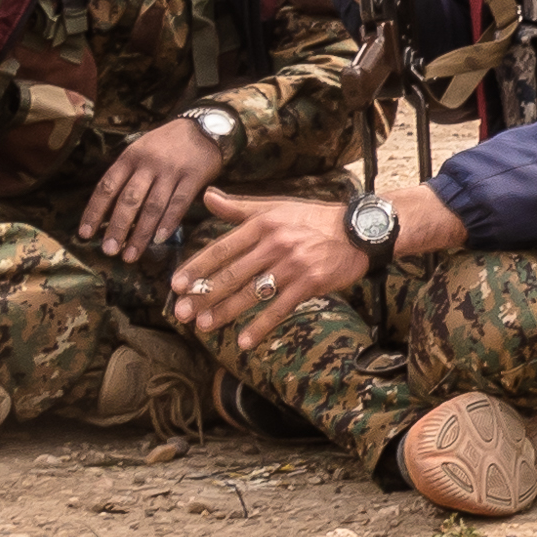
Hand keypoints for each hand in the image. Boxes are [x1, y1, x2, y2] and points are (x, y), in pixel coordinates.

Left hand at [78, 114, 226, 261]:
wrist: (204, 128)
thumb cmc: (166, 144)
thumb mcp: (140, 149)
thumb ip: (127, 174)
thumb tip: (107, 210)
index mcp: (130, 157)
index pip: (107, 186)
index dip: (94, 211)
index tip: (85, 234)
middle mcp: (149, 164)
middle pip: (129, 200)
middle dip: (117, 227)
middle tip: (109, 250)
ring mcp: (171, 171)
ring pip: (153, 206)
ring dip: (140, 233)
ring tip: (130, 254)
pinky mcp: (193, 178)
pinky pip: (179, 204)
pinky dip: (168, 223)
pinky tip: (159, 240)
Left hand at [169, 195, 372, 349]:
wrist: (358, 231)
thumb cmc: (313, 218)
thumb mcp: (275, 206)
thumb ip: (238, 207)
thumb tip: (207, 196)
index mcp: (262, 224)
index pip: (222, 248)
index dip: (198, 267)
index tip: (177, 284)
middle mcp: (275, 243)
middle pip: (232, 274)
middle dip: (204, 295)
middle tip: (181, 312)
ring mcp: (292, 265)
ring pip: (251, 293)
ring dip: (225, 312)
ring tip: (204, 325)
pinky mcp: (309, 283)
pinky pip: (279, 308)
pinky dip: (261, 326)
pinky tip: (244, 341)